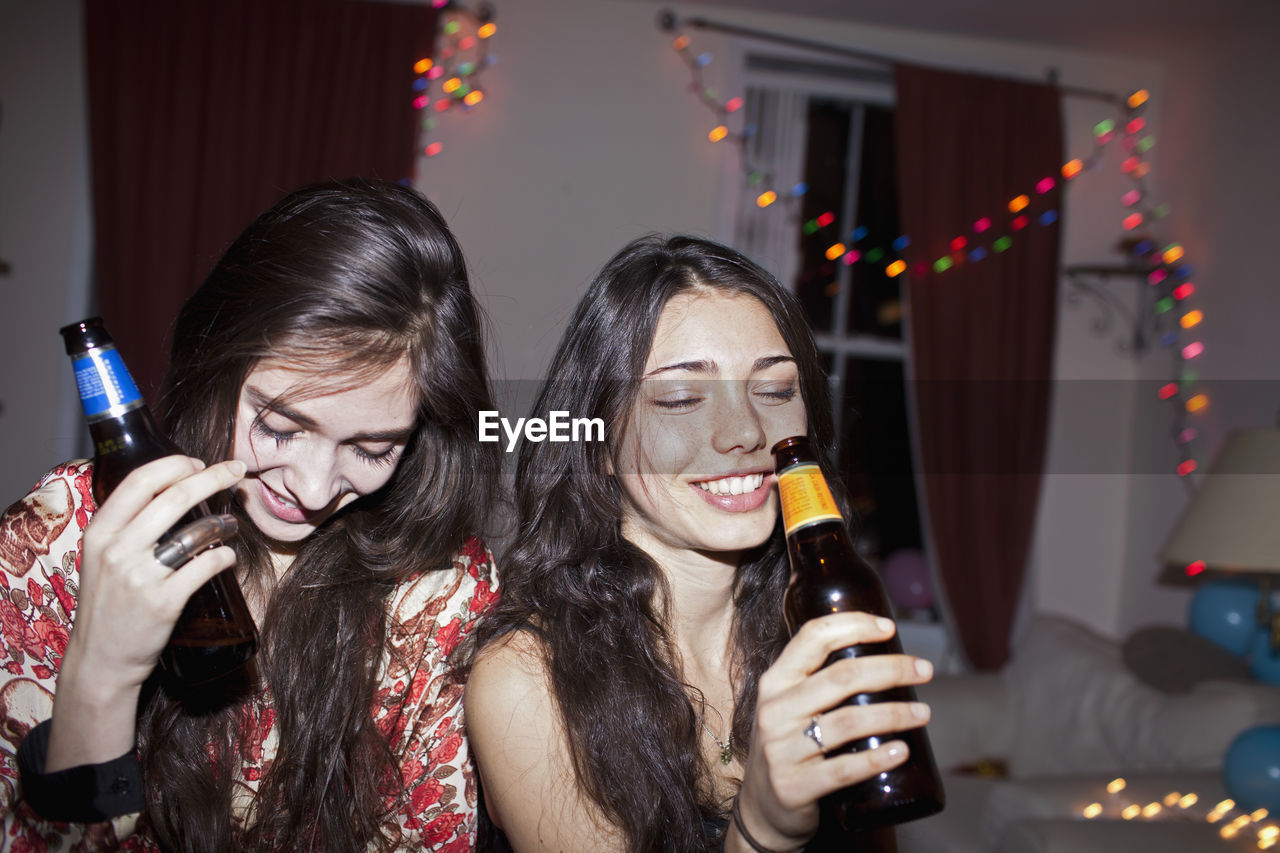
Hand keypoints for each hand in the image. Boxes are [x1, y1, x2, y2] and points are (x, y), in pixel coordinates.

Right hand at [46, 455, 245, 769]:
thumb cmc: (109, 603)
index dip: (176, 465)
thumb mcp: (102, 558)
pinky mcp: (164, 601)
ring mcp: (140, 576)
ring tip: (233, 523)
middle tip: (236, 471)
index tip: (199, 463)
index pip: (141, 481)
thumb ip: (128, 527)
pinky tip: (228, 557)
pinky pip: (207, 565)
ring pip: (196, 530)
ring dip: (224, 521)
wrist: (101, 659)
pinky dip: (225, 557)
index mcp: (100, 532)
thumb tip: (174, 491)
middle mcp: (117, 549)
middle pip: (175, 497)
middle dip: (214, 477)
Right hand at [734, 613, 932, 849]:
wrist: (762, 807)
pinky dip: (877, 758)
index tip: (889, 628)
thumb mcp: (789, 706)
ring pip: (849, 721)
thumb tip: (879, 652)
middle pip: (842, 677)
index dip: (853, 625)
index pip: (812, 638)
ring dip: (895, 714)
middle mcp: (775, 710)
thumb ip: (817, 680)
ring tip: (924, 713)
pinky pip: (844, 769)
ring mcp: (782, 749)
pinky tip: (903, 750)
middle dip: (891, 669)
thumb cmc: (789, 745)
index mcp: (775, 681)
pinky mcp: (795, 786)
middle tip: (924, 670)